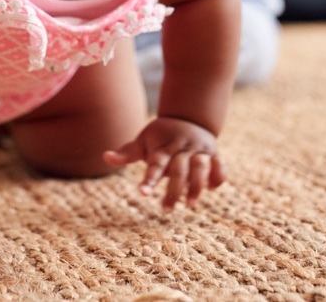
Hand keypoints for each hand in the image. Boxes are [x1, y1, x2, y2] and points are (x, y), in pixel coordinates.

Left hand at [103, 116, 224, 209]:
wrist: (187, 115)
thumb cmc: (160, 135)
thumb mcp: (143, 141)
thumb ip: (126, 152)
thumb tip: (105, 156)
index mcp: (163, 146)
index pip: (156, 163)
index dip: (150, 178)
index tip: (142, 193)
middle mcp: (182, 147)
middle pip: (179, 169)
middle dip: (173, 190)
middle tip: (165, 210)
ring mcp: (199, 149)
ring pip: (201, 167)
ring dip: (196, 186)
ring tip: (190, 204)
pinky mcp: (213, 152)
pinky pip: (220, 164)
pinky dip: (218, 175)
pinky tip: (212, 188)